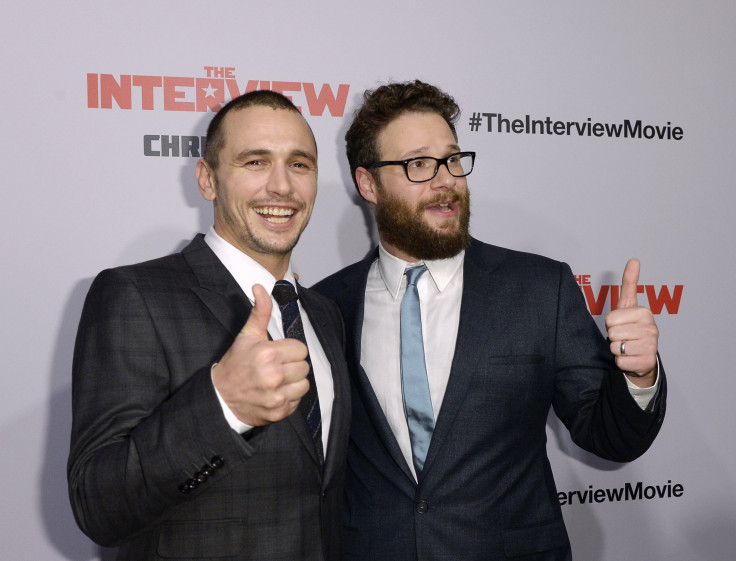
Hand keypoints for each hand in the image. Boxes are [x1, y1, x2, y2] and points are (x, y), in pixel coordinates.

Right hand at [213, 284, 309, 425]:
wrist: (221, 397)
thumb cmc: (236, 364)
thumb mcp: (247, 335)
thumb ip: (260, 311)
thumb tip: (261, 287)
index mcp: (268, 354)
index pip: (301, 349)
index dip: (290, 350)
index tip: (278, 354)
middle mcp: (273, 376)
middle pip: (304, 366)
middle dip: (292, 365)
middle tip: (277, 367)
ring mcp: (276, 396)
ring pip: (304, 384)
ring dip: (294, 382)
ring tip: (278, 380)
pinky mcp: (279, 412)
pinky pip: (298, 401)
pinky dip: (289, 397)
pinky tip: (275, 393)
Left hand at [604, 259, 658, 387]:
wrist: (642, 355)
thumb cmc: (631, 327)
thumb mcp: (628, 305)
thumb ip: (630, 283)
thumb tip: (634, 259)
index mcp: (644, 312)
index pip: (610, 319)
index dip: (611, 324)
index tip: (621, 324)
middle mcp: (651, 328)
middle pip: (612, 334)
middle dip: (613, 337)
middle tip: (624, 337)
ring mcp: (651, 346)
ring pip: (616, 348)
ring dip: (617, 350)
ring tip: (627, 347)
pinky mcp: (647, 363)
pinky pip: (620, 362)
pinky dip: (621, 362)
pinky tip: (630, 358)